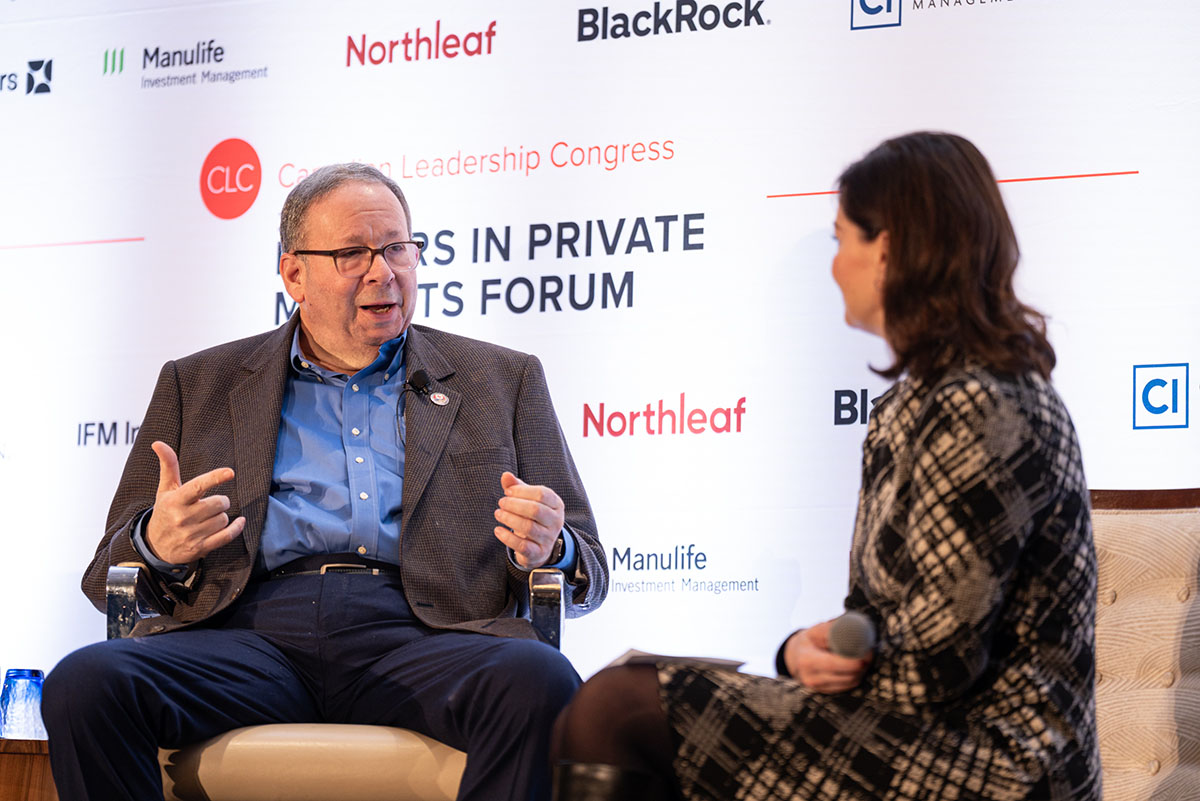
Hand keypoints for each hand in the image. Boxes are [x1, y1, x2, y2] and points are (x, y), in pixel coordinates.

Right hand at [144, 441, 245, 563]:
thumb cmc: (165, 512)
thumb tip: (158, 443)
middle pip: (219, 503)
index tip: (230, 472)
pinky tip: (239, 522)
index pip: (198, 486)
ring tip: (209, 518)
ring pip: (223, 519)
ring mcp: (191, 534)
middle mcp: (182, 517)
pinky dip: (237, 528)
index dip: (215, 478)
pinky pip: (227, 536)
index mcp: (175, 500)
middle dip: (221, 501)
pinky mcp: (200, 548)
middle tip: (213, 503)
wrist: (155, 546)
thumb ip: (168, 466)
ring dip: (222, 516)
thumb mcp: (165, 490)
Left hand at [493, 471, 564, 568]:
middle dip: (514, 505)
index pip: (542, 494)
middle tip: (501, 502)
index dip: (522, 491)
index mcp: (556, 504)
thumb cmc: (532, 517)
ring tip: (498, 513)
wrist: (538, 546)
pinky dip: (507, 537)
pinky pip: (522, 545)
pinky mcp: (538, 553)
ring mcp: (549, 538)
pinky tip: (497, 530)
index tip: (507, 492)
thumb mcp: (527, 500)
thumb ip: (516, 487)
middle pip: (536, 510)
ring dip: (509, 519)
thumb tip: (505, 475)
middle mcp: (556, 521)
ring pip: (528, 527)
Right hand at [783, 618, 872, 692]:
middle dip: (862, 665)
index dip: (854, 660)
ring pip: (850, 683)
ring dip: (861, 671)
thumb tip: (851, 625)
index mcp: (807, 660)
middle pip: (847, 676)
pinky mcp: (825, 693)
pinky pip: (847, 687)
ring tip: (864, 658)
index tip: (866, 651)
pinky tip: (857, 666)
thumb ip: (831, 629)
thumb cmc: (808, 641)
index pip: (834, 663)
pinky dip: (855, 676)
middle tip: (870, 653)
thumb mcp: (815, 631)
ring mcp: (818, 688)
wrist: (794, 657)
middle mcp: (811, 678)